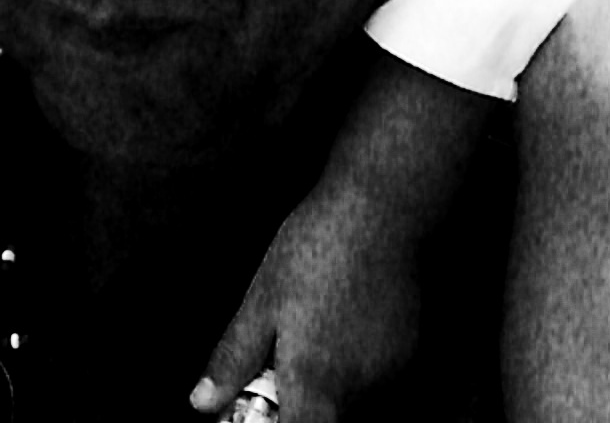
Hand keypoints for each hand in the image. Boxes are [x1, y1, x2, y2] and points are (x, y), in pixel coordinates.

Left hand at [191, 183, 421, 422]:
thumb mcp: (261, 299)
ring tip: (317, 322)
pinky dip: (356, 359)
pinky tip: (346, 314)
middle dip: (301, 399)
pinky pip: (375, 374)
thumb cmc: (315, 248)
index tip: (264, 410)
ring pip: (350, 396)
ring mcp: (388, 371)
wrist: (380, 208)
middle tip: (284, 356)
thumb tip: (201, 403)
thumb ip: (234, 359)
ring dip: (330, 377)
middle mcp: (357, 388)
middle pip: (325, 419)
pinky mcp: (407, 351)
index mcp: (314, 381)